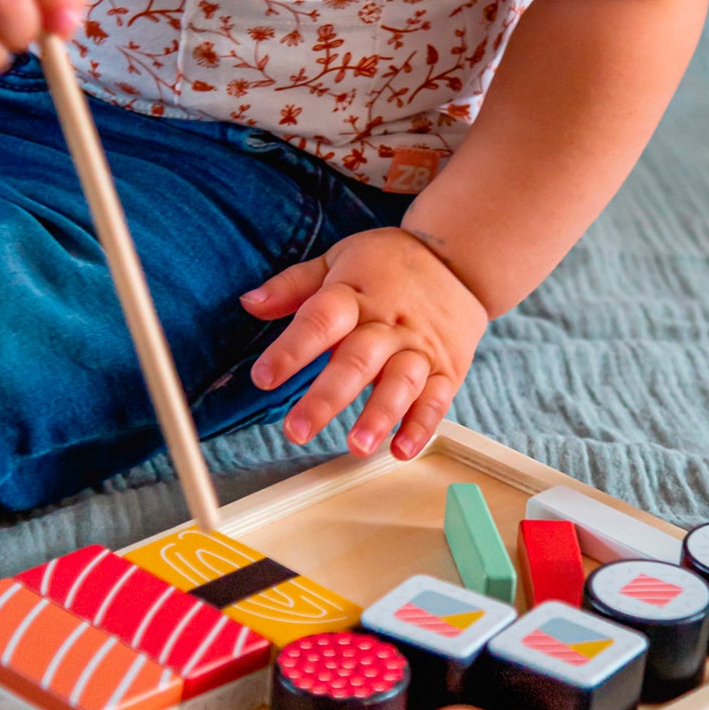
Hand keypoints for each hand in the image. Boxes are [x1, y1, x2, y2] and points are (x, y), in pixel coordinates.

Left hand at [241, 228, 489, 459]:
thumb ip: (293, 285)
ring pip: (400, 383)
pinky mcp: (446, 368)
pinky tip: (402, 450)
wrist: (459, 259)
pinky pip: (436, 399)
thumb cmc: (390, 264)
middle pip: (357, 360)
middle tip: (297, 430)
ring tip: (356, 446)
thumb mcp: (339, 259)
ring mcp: (419, 348)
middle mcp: (388, 324)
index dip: (291, 349)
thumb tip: (249, 303)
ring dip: (378, 415)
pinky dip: (421, 426)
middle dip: (326, 398)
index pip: (320, 320)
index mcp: (356, 295)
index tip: (264, 377)